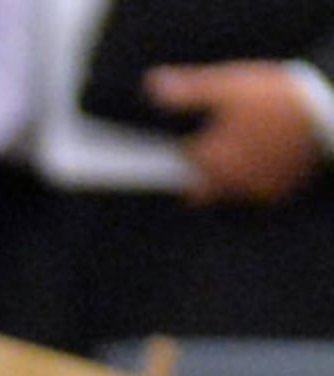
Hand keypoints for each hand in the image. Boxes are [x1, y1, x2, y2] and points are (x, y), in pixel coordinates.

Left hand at [144, 60, 325, 203]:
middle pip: (199, 188)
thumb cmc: (276, 98)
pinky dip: (254, 181)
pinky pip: (255, 195)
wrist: (330, 110)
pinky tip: (263, 159)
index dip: (182, 151)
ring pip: (227, 193)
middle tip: (216, 148)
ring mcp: (253, 193)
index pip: (180, 165)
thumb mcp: (229, 87)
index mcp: (209, 161)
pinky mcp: (277, 195)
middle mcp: (227, 185)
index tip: (188, 141)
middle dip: (201, 173)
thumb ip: (188, 91)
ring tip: (243, 150)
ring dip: (228, 178)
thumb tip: (152, 86)